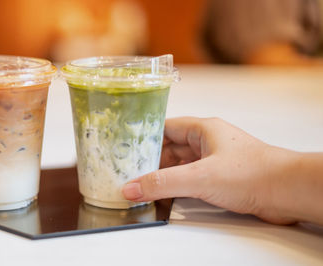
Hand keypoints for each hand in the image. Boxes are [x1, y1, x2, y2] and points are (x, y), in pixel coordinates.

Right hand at [122, 117, 322, 224]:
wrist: (288, 191)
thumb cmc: (255, 173)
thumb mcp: (199, 177)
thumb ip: (162, 183)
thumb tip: (132, 188)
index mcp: (203, 129)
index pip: (165, 127)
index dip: (144, 137)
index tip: (125, 148)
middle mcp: (208, 142)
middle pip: (170, 148)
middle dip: (150, 161)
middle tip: (130, 173)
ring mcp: (215, 161)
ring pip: (180, 165)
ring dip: (164, 176)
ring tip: (143, 187)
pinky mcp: (221, 179)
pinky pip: (191, 179)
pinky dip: (177, 187)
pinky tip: (167, 197)